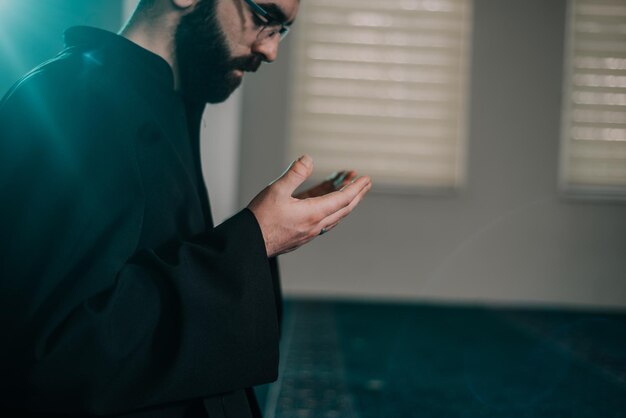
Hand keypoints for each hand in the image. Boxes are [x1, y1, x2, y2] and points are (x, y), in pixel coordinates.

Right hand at [247, 155, 370, 257]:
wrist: (249, 244)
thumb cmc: (260, 220)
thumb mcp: (276, 190)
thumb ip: (294, 174)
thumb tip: (308, 159)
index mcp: (313, 214)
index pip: (343, 199)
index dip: (356, 188)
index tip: (366, 179)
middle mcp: (315, 225)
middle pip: (344, 208)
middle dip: (356, 193)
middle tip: (364, 182)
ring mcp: (310, 231)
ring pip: (334, 214)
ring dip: (342, 199)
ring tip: (345, 184)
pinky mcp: (302, 234)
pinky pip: (323, 218)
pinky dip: (329, 206)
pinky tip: (325, 198)